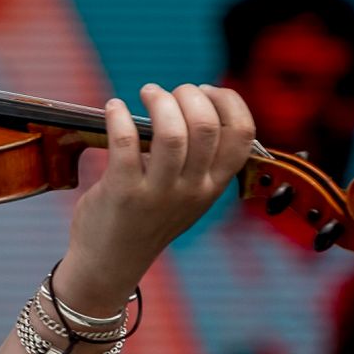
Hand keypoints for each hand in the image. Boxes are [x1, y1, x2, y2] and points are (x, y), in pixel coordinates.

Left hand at [60, 83, 256, 306]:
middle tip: (167, 93)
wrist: (110, 263)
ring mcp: (158, 194)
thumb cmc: (147, 219)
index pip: (242, 136)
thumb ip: (198, 162)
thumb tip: (192, 104)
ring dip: (158, 101)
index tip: (204, 90)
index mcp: (213, 187)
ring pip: (171, 133)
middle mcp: (192, 190)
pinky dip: (118, 116)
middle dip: (187, 95)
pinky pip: (125, 142)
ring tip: (146, 93)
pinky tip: (112, 107)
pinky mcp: (123, 192)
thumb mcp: (186, 196)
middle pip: (206, 126)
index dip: (228, 102)